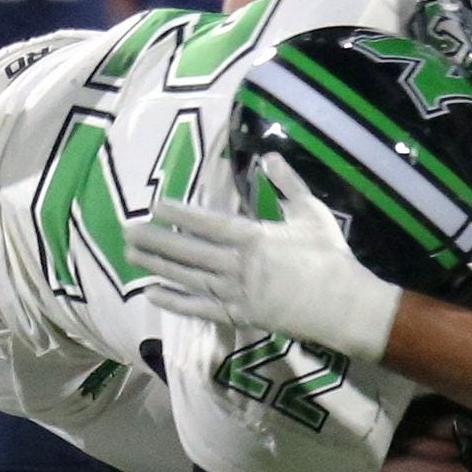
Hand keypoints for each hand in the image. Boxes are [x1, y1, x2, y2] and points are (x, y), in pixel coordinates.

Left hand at [126, 166, 400, 359]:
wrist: (343, 306)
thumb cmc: (329, 256)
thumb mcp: (312, 213)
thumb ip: (288, 184)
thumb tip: (270, 156)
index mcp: (254, 237)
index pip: (207, 223)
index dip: (179, 213)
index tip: (155, 205)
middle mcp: (238, 265)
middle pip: (188, 251)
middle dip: (156, 240)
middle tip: (127, 231)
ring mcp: (236, 293)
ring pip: (188, 277)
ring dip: (157, 266)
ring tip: (131, 255)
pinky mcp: (239, 315)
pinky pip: (200, 308)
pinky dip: (175, 301)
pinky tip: (153, 293)